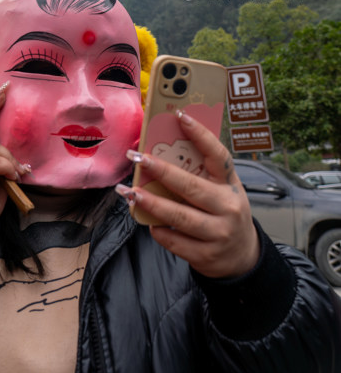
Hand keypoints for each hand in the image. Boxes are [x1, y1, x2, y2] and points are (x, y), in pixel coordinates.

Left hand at [117, 111, 259, 278]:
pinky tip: (148, 221)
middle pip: (190, 186)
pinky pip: (175, 240)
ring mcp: (218, 233)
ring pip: (178, 215)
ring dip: (151, 203)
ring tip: (130, 192)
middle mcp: (227, 207)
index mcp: (230, 184)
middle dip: (160, 170)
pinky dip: (158, 230)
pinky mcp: (206, 255)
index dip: (201, 134)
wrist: (242, 256)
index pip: (218, 155)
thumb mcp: (223, 190)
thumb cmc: (225, 213)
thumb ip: (202, 175)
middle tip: (137, 157)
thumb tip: (164, 151)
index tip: (181, 116)